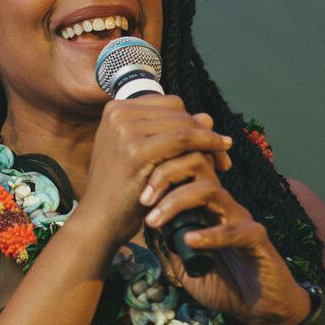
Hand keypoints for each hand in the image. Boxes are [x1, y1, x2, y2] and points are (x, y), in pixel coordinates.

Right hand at [76, 95, 231, 248]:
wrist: (100, 219)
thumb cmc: (123, 190)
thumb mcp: (144, 154)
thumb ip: (171, 133)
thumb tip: (208, 117)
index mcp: (115, 109)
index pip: (169, 104)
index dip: (193, 121)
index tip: (210, 140)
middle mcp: (117, 113)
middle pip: (178, 112)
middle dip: (204, 130)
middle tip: (223, 151)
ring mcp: (124, 130)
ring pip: (183, 124)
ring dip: (209, 140)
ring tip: (224, 159)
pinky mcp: (136, 149)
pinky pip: (183, 139)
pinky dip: (207, 145)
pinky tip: (221, 157)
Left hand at [140, 150, 308, 324]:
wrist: (259, 308)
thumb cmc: (222, 282)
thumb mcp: (182, 264)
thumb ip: (165, 244)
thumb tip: (140, 226)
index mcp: (204, 205)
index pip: (183, 169)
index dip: (157, 172)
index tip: (132, 193)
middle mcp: (222, 205)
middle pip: (196, 165)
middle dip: (164, 176)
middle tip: (142, 200)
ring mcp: (240, 218)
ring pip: (211, 190)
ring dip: (177, 202)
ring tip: (155, 222)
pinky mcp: (257, 239)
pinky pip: (234, 229)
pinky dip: (210, 234)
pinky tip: (189, 242)